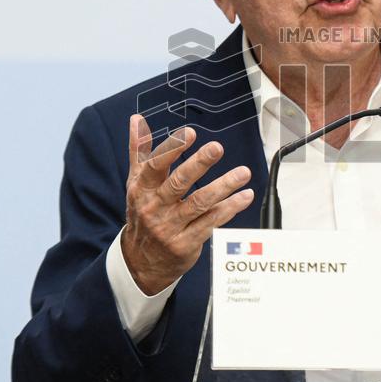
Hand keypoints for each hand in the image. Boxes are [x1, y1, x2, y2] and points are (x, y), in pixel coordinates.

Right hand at [122, 115, 253, 294]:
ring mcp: (170, 226)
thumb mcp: (136, 182)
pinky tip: (244, 196)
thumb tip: (136, 120)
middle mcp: (155, 207)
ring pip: (199, 203)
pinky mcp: (186, 242)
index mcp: (142, 188)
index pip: (155, 165)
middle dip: (198, 164)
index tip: (190, 133)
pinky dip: (229, 208)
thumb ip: (139, 150)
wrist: (140, 261)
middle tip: (217, 148)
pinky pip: (211, 222)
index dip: (172, 149)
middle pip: (178, 183)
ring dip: (223, 186)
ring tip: (242, 173)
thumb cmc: (142, 213)